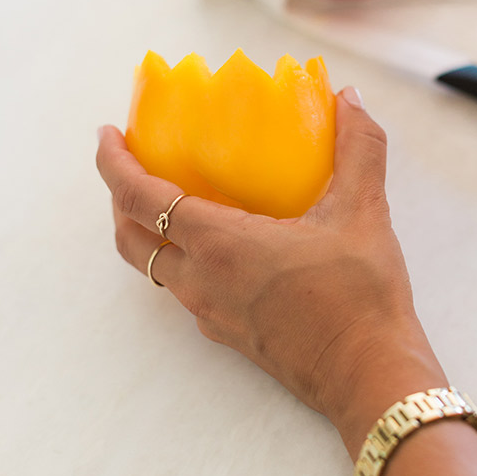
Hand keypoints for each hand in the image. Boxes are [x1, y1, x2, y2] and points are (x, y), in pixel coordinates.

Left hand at [96, 88, 445, 446]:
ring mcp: (209, 314)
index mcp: (219, 245)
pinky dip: (180, 258)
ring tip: (169, 198)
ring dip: (145, 230)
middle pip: (129, 237)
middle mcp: (200, 282)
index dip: (113, 163)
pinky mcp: (228, 335)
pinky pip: (184, 290)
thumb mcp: (363, 212)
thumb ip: (358, 148)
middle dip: (119, 196)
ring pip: (153, 267)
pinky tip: (219, 245)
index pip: (139, 199)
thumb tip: (348, 100)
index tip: (108, 135)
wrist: (368, 375)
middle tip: (132, 163)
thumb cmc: (360, 297)